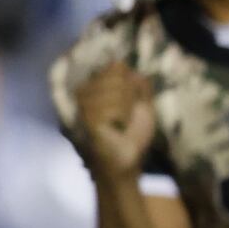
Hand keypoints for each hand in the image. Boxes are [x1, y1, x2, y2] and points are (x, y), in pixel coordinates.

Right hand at [76, 62, 155, 182]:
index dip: (130, 82)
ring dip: (126, 108)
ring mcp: (84, 105)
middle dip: (129, 96)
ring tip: (121, 123)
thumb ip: (141, 86)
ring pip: (115, 89)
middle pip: (116, 76)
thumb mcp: (144, 106)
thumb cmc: (134, 134)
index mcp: (98, 89)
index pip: (116, 67)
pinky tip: (117, 128)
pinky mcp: (86, 118)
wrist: (126, 160)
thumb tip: (132, 68)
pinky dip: (121, 117)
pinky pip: (112, 106)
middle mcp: (86, 94)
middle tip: (126, 116)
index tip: (132, 101)